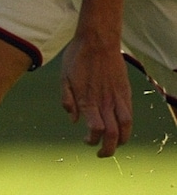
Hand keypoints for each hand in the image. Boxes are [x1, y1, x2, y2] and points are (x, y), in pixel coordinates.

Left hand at [60, 33, 132, 156]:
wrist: (98, 40)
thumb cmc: (77, 58)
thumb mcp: (63, 78)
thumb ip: (67, 100)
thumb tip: (74, 120)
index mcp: (87, 99)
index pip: (95, 129)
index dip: (92, 140)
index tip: (86, 141)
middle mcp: (104, 101)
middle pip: (112, 133)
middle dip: (108, 148)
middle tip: (101, 153)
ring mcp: (117, 96)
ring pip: (125, 126)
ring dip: (122, 140)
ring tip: (115, 145)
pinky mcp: (125, 91)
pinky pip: (130, 113)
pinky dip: (128, 126)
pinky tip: (122, 129)